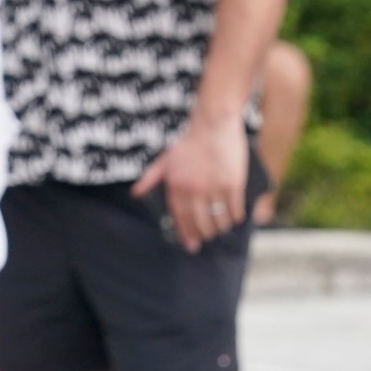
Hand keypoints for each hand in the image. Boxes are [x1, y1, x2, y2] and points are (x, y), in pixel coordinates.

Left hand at [133, 118, 248, 253]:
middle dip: (203, 234)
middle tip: (206, 238)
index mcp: (176, 186)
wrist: (213, 125)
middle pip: (200, 222)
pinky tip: (234, 219)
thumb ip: (150, 179)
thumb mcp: (164, 160)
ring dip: (219, 228)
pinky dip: (235, 217)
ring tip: (220, 229)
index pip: (179, 218)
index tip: (190, 245)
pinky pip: (235, 209)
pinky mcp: (233, 184)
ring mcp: (214, 188)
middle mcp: (194, 190)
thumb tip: (136, 194)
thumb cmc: (188, 143)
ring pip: (218, 219)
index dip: (185, 233)